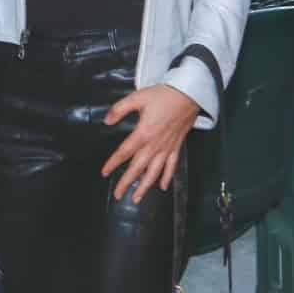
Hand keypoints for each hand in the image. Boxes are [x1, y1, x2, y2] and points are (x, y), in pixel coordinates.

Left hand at [101, 85, 200, 204]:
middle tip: (117, 194)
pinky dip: (166, 177)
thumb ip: (120, 109)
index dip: (113, 163)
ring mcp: (167, 147)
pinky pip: (171, 166)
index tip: (105, 172)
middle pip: (138, 168)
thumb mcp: (138, 97)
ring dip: (145, 187)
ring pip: (154, 172)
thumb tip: (107, 120)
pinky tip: (162, 186)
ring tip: (136, 198)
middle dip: (126, 182)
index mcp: (144, 133)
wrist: (189, 94)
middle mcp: (155, 144)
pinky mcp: (176, 146)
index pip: (125, 152)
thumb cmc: (164, 95)